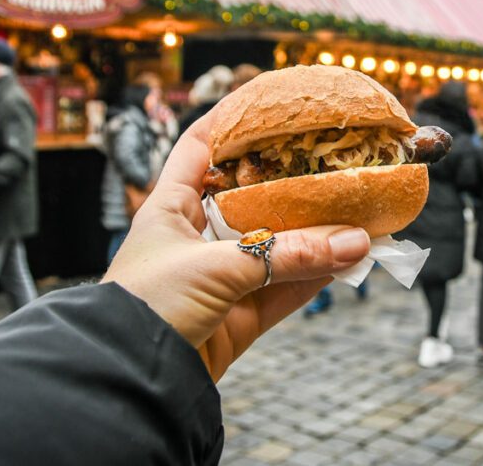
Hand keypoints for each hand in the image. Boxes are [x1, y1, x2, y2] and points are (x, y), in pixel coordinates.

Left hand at [103, 113, 370, 381]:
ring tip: (357, 212)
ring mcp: (220, 278)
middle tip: (331, 158)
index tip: (269, 99)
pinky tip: (348, 259)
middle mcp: (196, 237)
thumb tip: (354, 241)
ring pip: (277, 246)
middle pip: (252, 196)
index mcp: (170, 207)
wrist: (125, 382)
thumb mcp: (213, 268)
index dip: (230, 120)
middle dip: (292, 181)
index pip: (199, 147)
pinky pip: (285, 289)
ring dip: (316, 235)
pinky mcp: (237, 318)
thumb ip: (284, 255)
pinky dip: (316, 276)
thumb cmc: (146, 307)